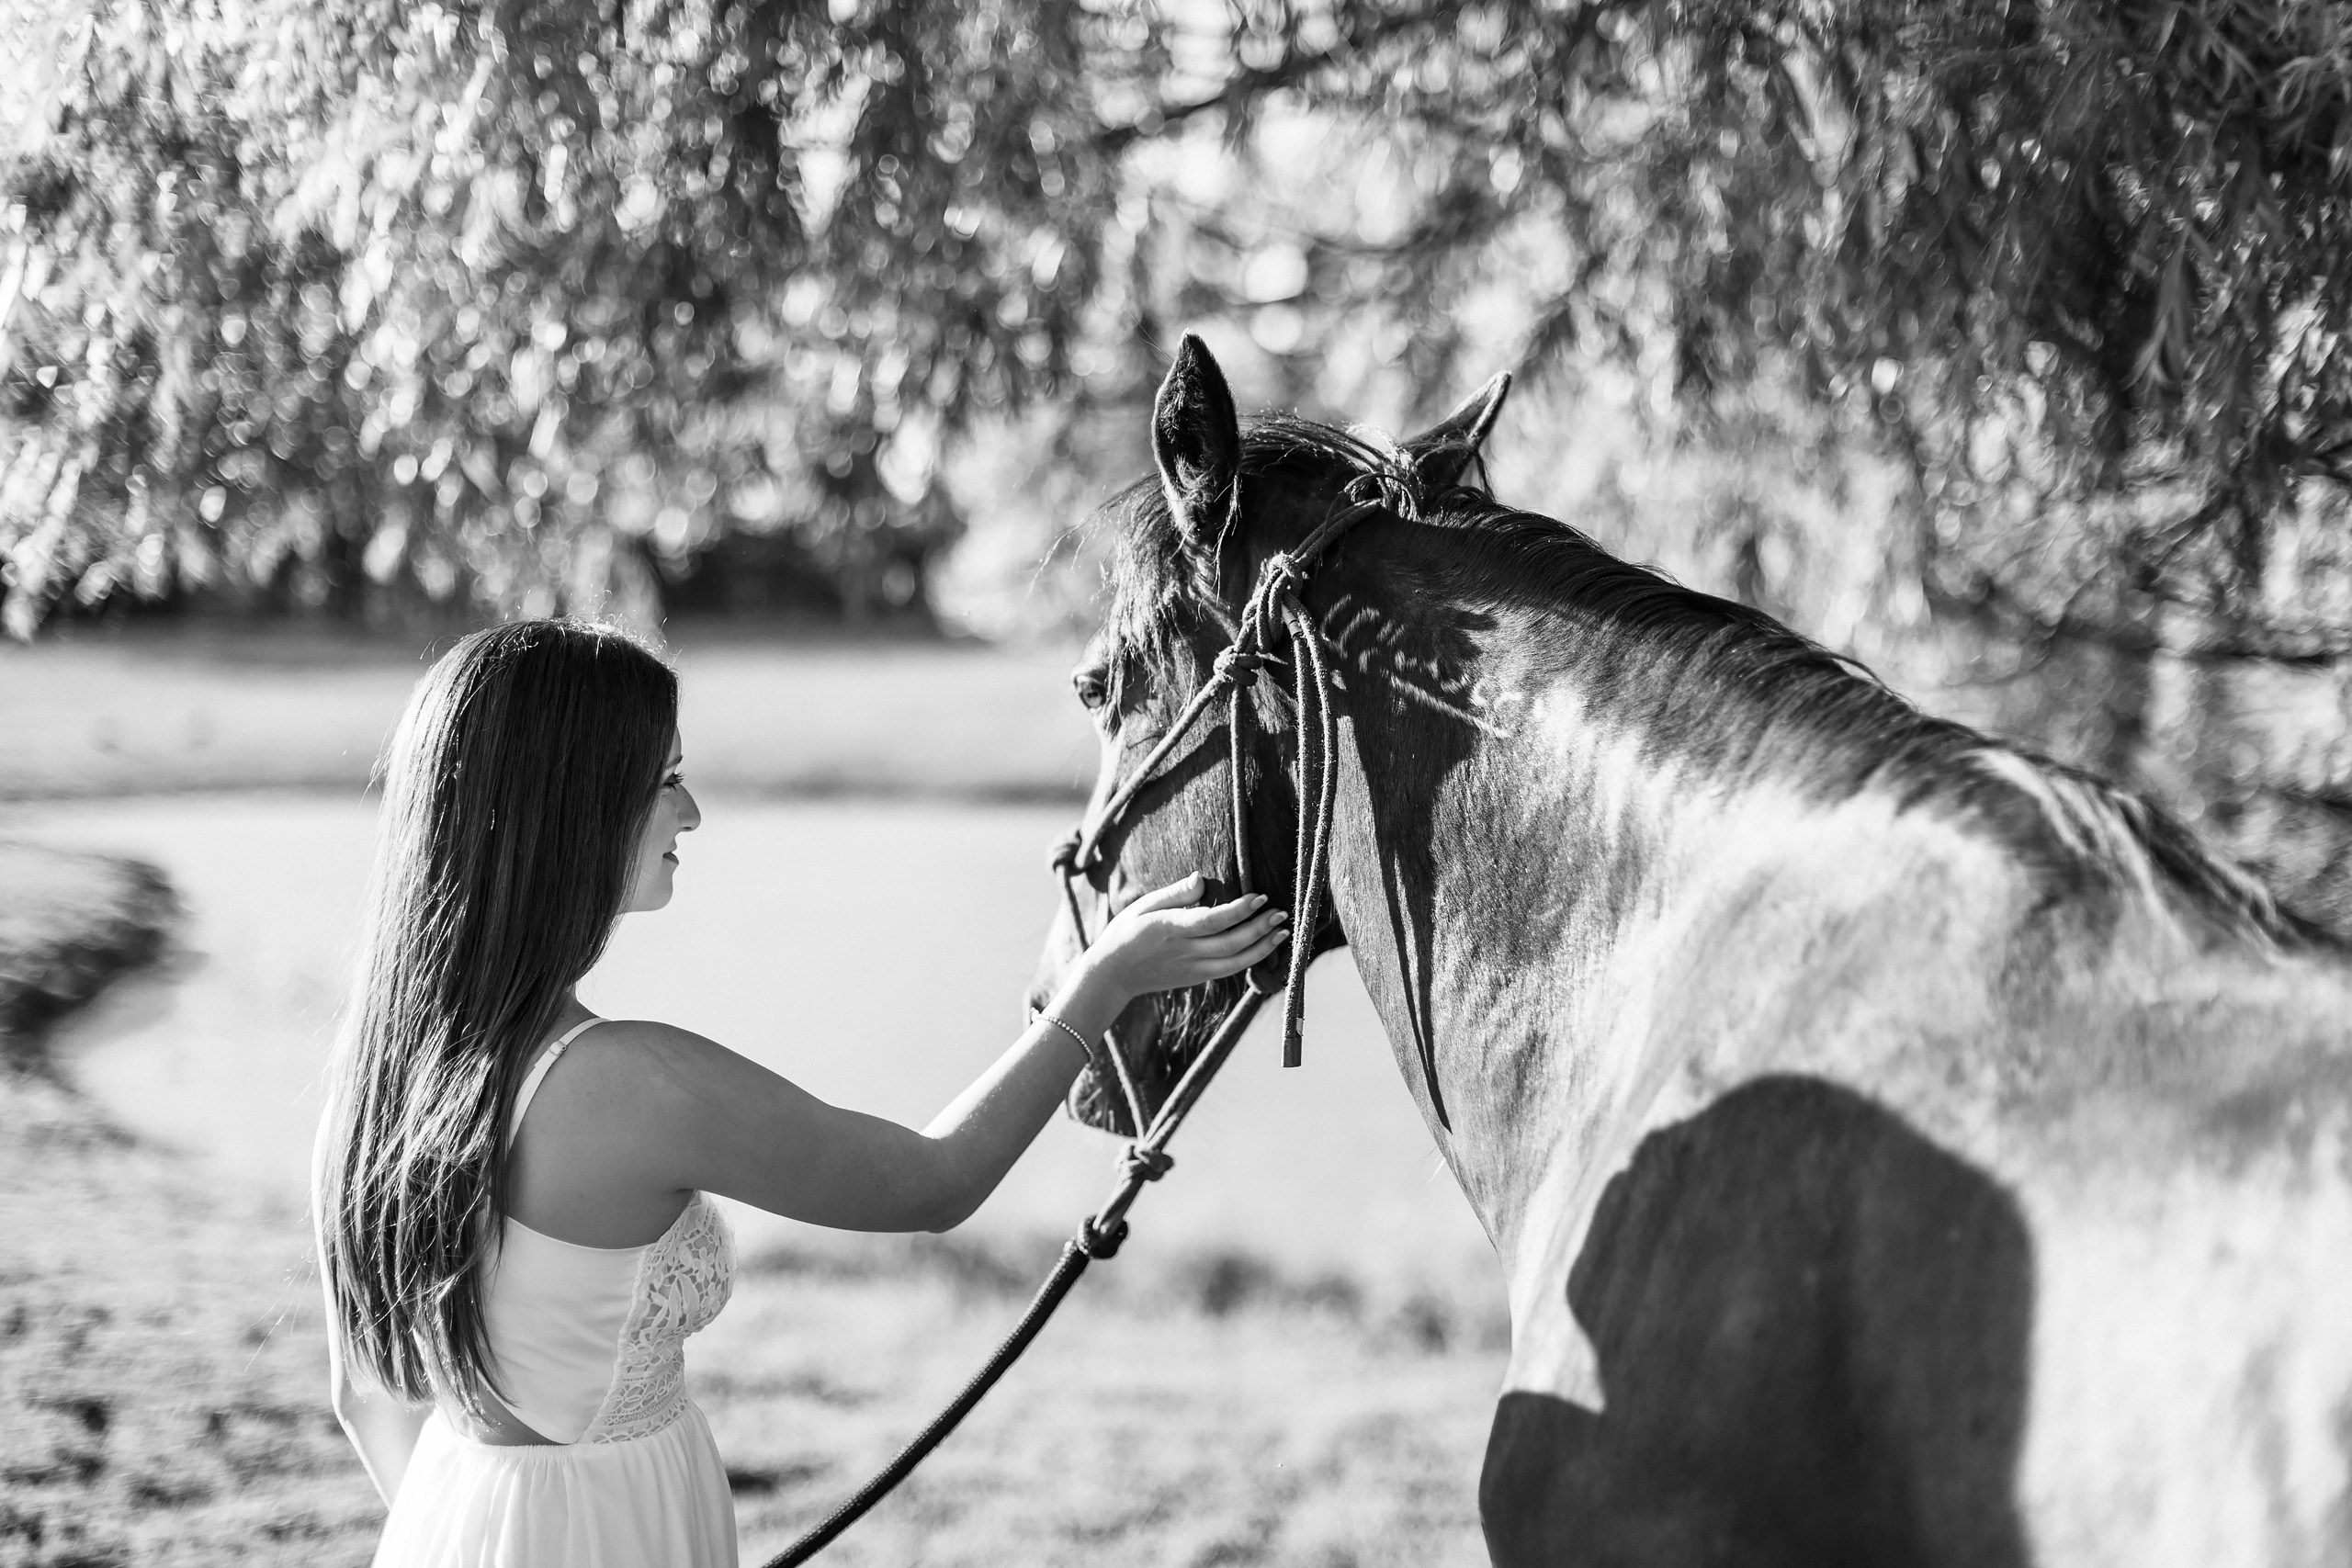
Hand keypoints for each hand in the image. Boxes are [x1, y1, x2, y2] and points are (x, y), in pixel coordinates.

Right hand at [1081, 874, 1289, 1003]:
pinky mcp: (1196, 978)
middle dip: (1259, 929)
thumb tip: (1201, 879)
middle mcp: (1184, 952)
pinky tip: (1265, 947)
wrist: (1112, 975)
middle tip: (1281, 913)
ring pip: (1234, 962)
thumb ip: (1174, 893)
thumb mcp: (1143, 906)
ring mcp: (1192, 969)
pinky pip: (1228, 971)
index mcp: (1170, 929)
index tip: (1260, 897)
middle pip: (1230, 944)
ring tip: (1282, 932)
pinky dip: (1250, 960)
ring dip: (1262, 948)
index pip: (1212, 921)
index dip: (1239, 911)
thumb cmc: (1126, 932)